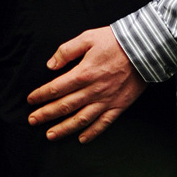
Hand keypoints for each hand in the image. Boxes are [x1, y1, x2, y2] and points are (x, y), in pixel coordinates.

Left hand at [26, 26, 144, 143]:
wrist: (145, 48)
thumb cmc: (115, 41)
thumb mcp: (88, 37)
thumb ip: (67, 50)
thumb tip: (50, 65)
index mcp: (83, 73)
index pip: (56, 88)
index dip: (41, 95)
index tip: (30, 100)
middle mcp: (92, 90)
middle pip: (65, 106)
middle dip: (46, 114)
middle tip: (32, 121)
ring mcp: (106, 100)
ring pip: (81, 119)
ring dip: (64, 129)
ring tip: (50, 135)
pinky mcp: (119, 106)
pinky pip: (103, 124)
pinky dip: (92, 133)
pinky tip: (81, 139)